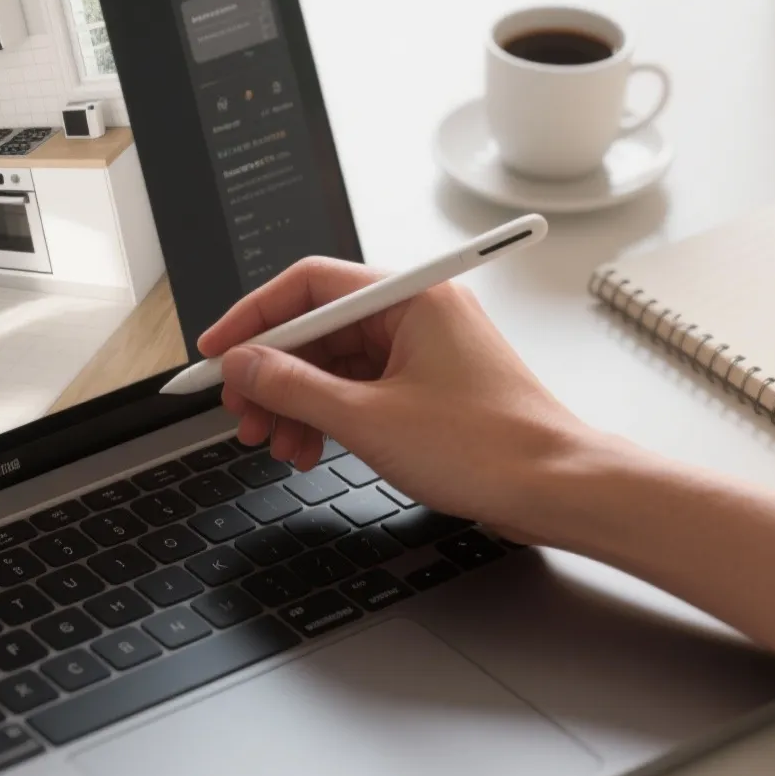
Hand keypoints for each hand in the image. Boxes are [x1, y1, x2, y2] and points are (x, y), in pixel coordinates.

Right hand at [197, 257, 596, 539]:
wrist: (557, 490)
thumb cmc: (490, 449)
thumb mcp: (368, 421)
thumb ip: (294, 387)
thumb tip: (245, 366)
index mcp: (411, 297)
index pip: (308, 285)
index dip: (253, 318)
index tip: (217, 351)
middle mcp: (417, 313)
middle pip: (318, 327)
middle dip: (271, 373)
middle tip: (241, 412)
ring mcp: (423, 350)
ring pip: (334, 363)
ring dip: (296, 402)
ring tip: (274, 442)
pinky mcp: (427, 385)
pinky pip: (358, 388)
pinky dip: (328, 416)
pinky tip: (311, 447)